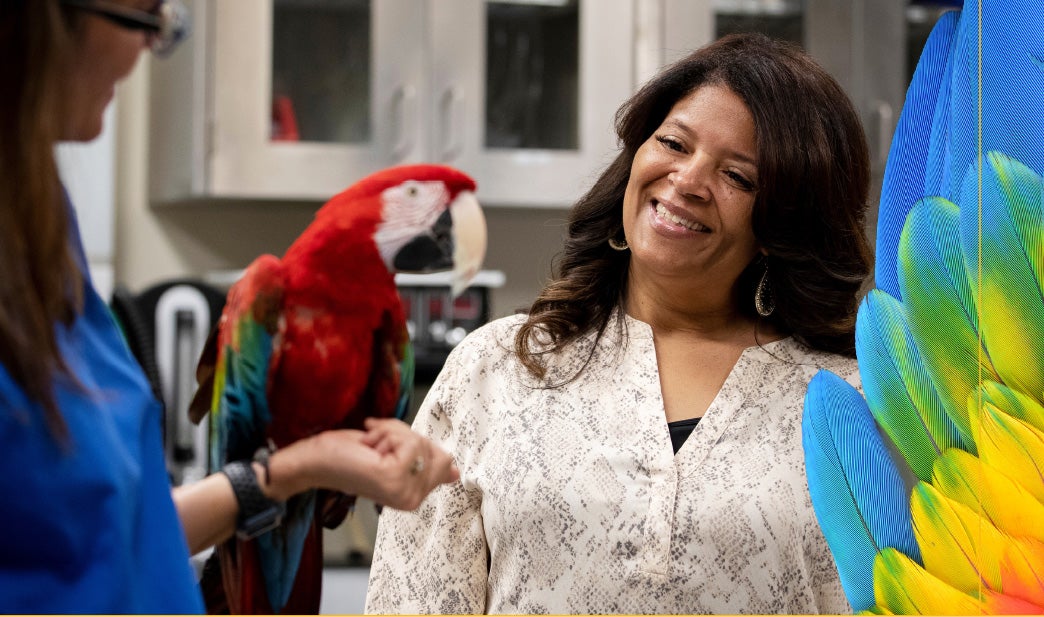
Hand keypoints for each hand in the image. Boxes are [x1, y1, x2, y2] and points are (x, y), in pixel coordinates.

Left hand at [269, 419, 458, 510]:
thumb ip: (424, 462)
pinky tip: (369, 449)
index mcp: (414, 497)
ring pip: (421, 442)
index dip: (418, 442)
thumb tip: (456, 472)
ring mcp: (405, 493)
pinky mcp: (394, 478)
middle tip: (378, 446)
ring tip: (371, 448)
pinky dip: (387, 434)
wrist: (317, 461)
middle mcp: (413, 500)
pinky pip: (408, 441)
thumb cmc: (349, 455)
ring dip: (393, 433)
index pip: (444, 458)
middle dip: (407, 436)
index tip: (388, 448)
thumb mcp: (394, 454)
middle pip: (435, 449)